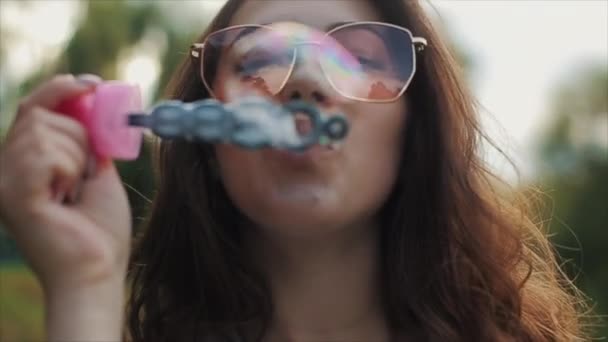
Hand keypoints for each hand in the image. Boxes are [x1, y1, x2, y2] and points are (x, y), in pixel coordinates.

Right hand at [0, 74, 131, 293]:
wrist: (98, 270)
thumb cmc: (99, 230)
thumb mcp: (98, 172)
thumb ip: (88, 140)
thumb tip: (89, 101)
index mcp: (25, 164)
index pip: (33, 108)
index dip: (60, 89)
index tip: (92, 83)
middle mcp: (5, 169)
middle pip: (38, 113)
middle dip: (79, 135)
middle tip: (88, 171)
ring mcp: (4, 181)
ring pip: (44, 131)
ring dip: (76, 156)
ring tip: (74, 191)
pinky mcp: (11, 194)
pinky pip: (45, 153)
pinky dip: (68, 170)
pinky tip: (65, 197)